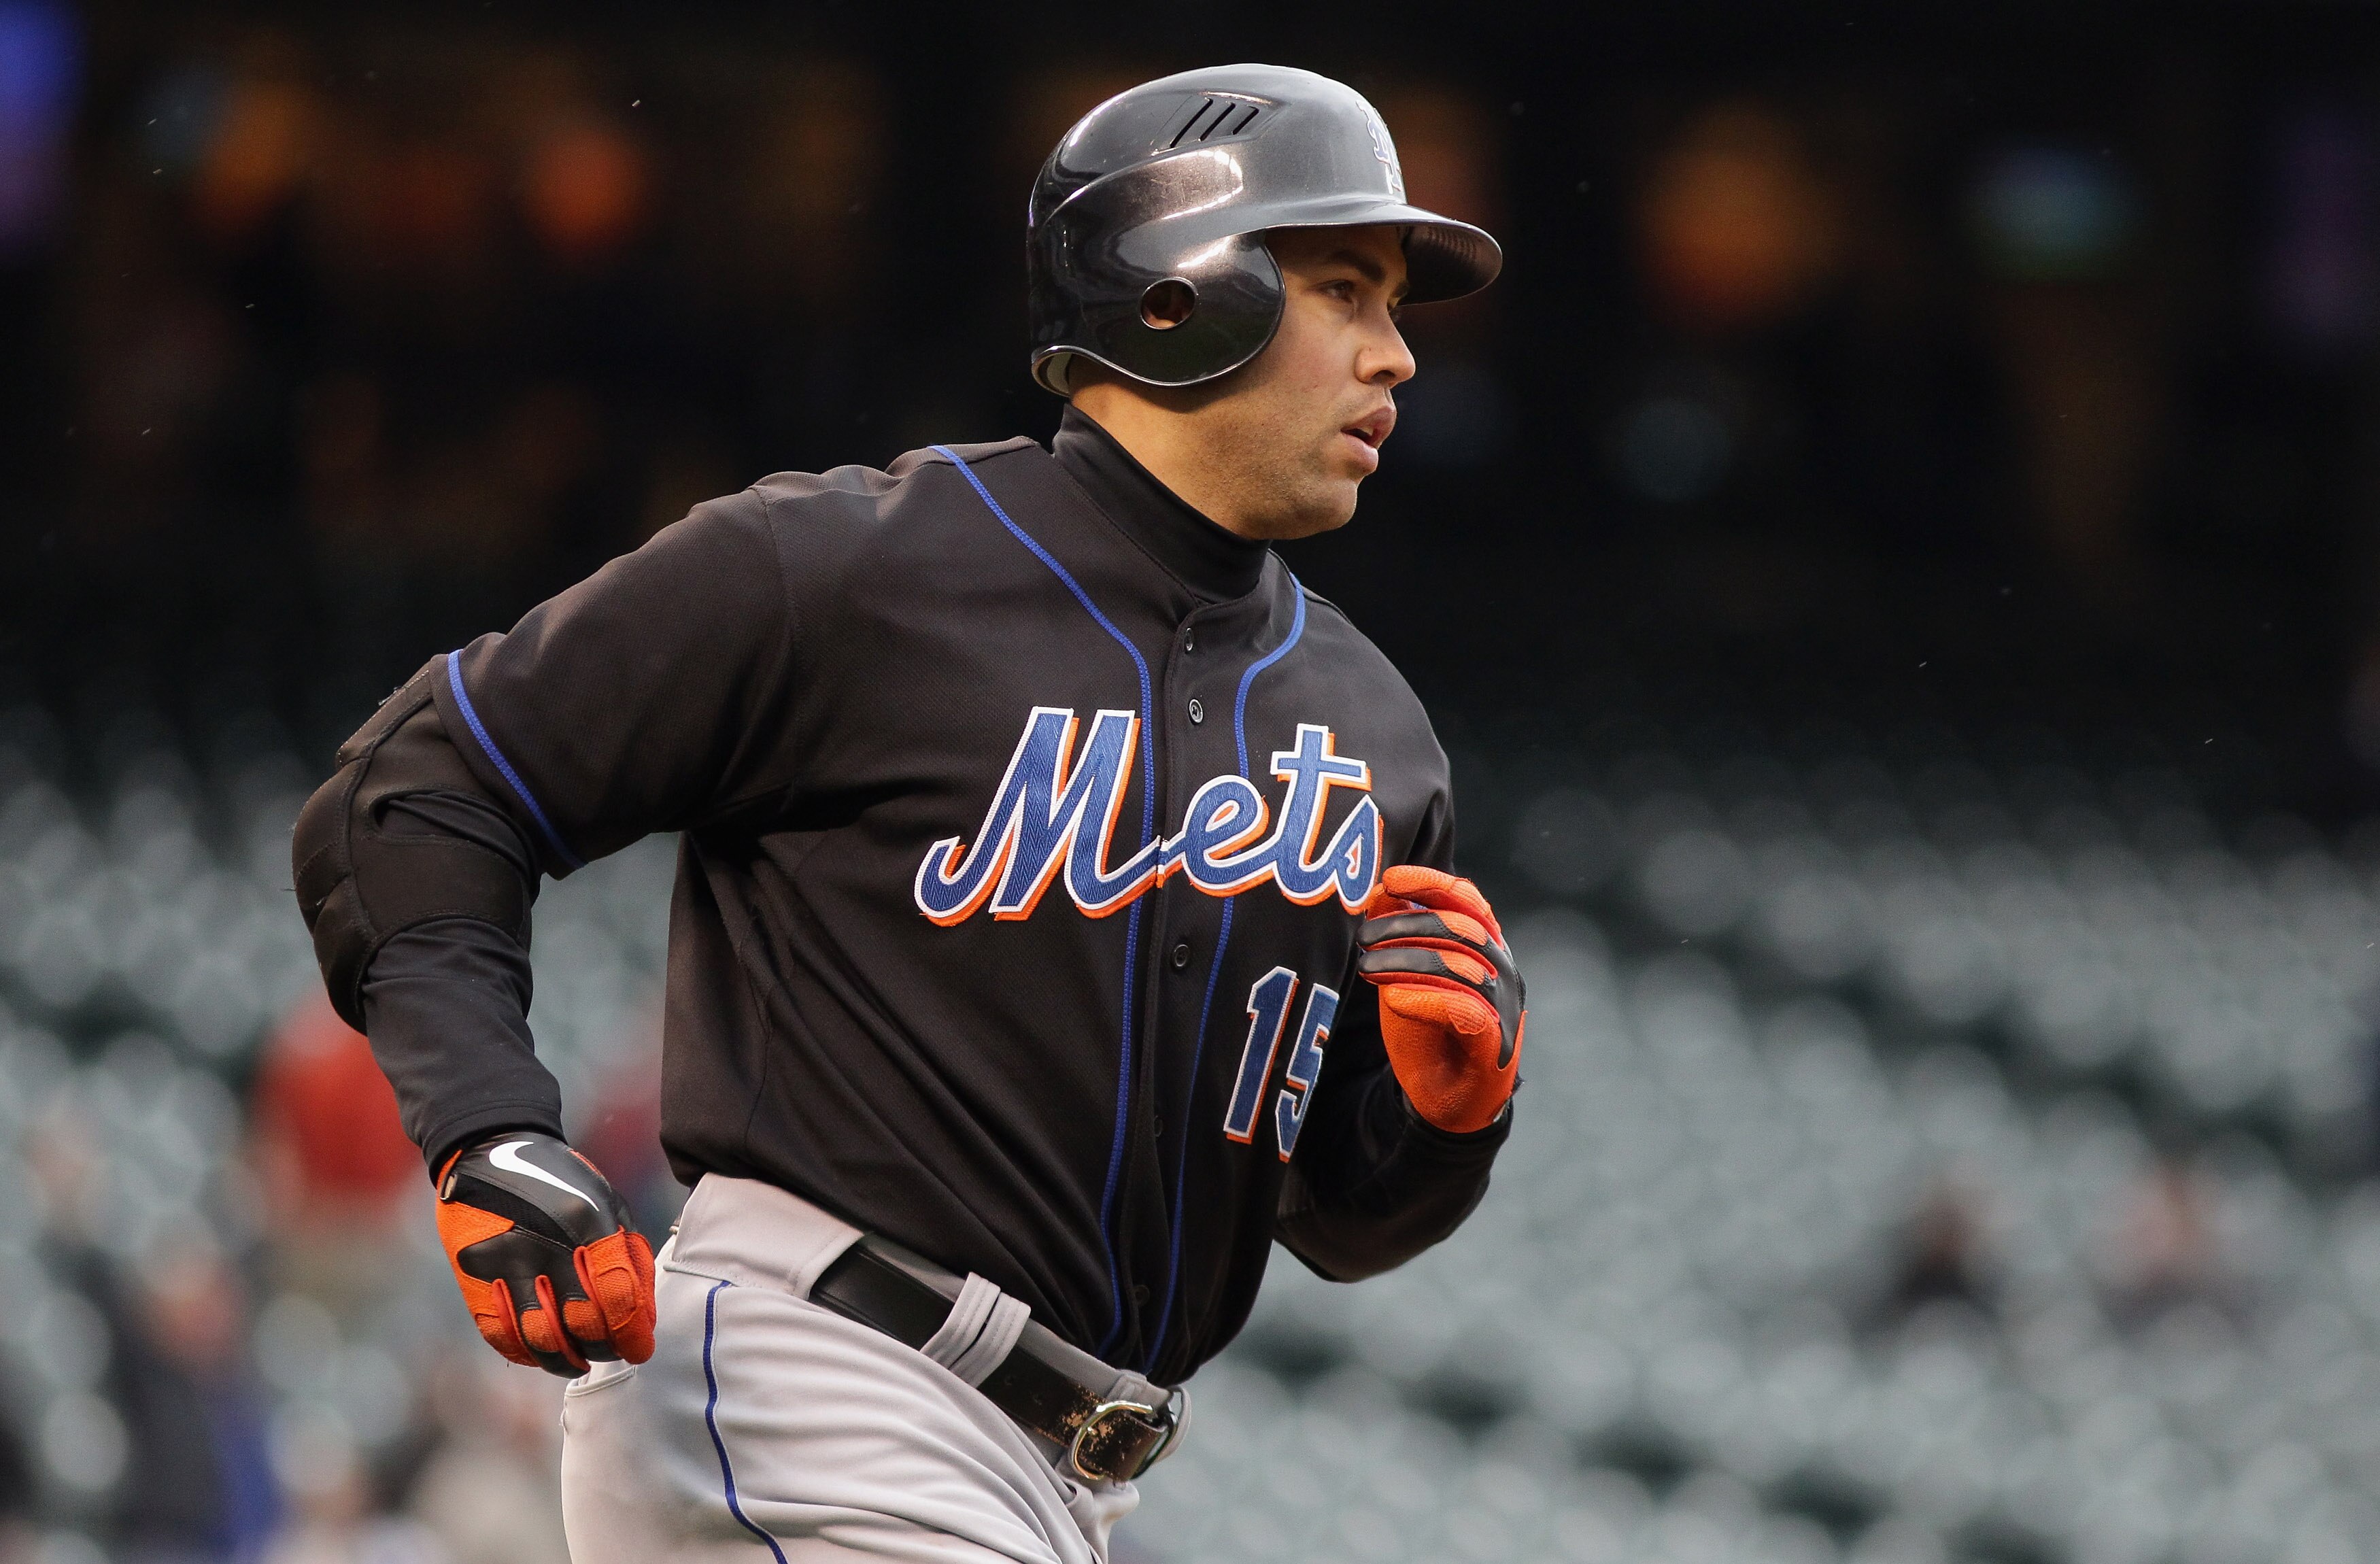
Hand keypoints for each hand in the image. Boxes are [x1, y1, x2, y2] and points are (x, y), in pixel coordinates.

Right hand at [436, 1132, 656, 1377]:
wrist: (488, 1151)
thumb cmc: (560, 1184)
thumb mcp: (605, 1203)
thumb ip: (627, 1256)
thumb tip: (643, 1317)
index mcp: (587, 1222)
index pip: (617, 1297)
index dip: (633, 1334)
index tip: (640, 1350)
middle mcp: (545, 1244)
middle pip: (582, 1324)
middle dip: (604, 1349)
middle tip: (612, 1353)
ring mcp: (505, 1263)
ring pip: (540, 1339)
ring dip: (566, 1361)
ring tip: (580, 1362)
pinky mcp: (474, 1278)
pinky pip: (501, 1334)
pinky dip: (527, 1354)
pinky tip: (543, 1353)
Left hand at [1355, 866, 1524, 1133]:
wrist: (1446, 1100)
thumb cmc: (1427, 1031)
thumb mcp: (1406, 975)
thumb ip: (1400, 936)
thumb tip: (1380, 892)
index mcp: (1485, 947)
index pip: (1467, 900)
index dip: (1431, 883)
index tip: (1391, 879)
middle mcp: (1500, 970)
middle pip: (1459, 928)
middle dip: (1405, 926)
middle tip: (1362, 937)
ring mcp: (1502, 1006)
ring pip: (1459, 966)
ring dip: (1406, 961)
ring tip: (1367, 967)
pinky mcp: (1494, 1044)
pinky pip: (1465, 1011)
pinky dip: (1426, 999)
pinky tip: (1394, 998)